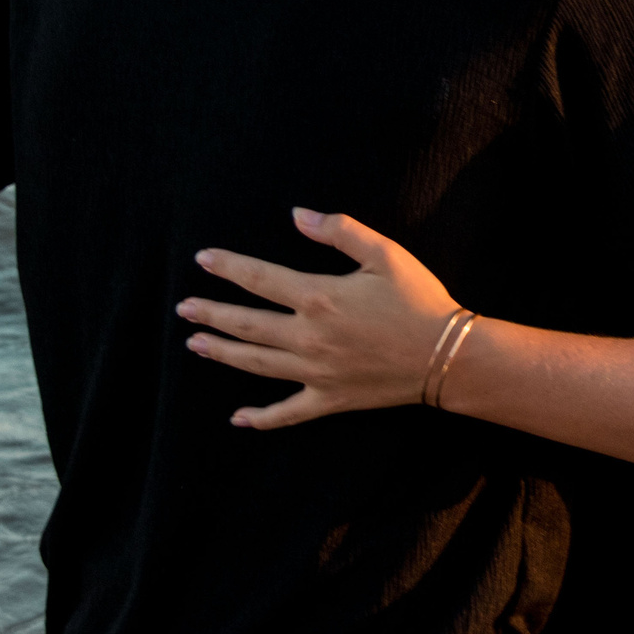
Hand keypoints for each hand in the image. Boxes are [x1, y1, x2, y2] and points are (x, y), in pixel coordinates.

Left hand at [178, 209, 462, 428]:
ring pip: (256, 364)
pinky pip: (288, 412)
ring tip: (195, 344)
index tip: (202, 260)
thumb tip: (297, 214)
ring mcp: (316, 372)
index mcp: (319, 297)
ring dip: (223, 353)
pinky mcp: (330, 398)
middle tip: (185, 309)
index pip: (259, 279)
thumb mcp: (385, 254)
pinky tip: (238, 418)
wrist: (448, 356)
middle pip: (247, 325)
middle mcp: (309, 337)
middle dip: (211, 314)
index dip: (227, 267)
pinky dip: (261, 417)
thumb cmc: (419, 300)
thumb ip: (340, 230)